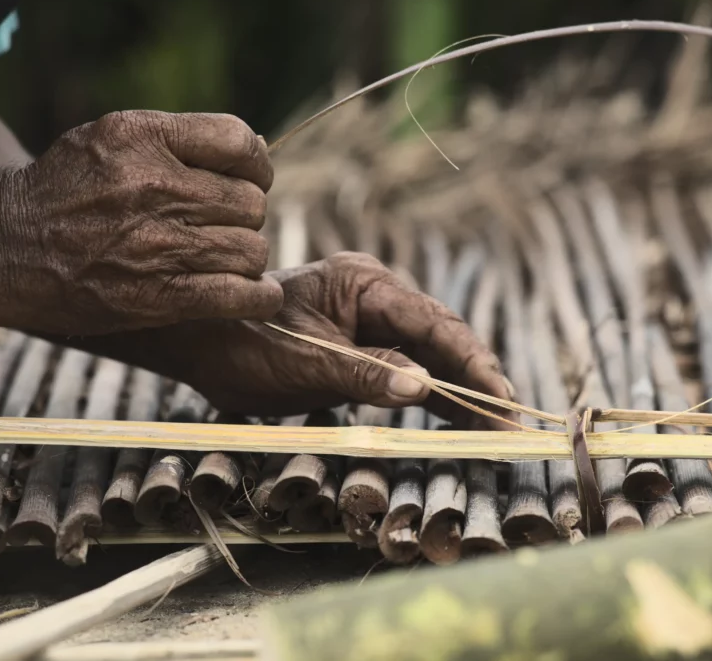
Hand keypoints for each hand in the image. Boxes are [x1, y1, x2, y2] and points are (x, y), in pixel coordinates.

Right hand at [0, 110, 280, 333]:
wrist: (2, 249)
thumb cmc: (62, 192)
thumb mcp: (109, 139)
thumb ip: (180, 140)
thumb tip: (257, 148)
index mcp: (142, 138)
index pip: (240, 141)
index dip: (254, 165)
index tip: (243, 181)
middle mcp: (155, 186)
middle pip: (251, 202)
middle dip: (242, 216)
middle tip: (218, 227)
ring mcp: (159, 243)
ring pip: (252, 249)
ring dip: (244, 257)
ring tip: (220, 259)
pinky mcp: (161, 295)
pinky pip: (243, 294)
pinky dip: (258, 297)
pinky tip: (250, 294)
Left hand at [56, 253, 516, 428]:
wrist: (200, 340)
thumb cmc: (241, 346)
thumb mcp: (303, 365)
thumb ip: (365, 374)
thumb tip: (424, 387)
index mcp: (361, 283)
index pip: (431, 323)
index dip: (470, 363)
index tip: (499, 398)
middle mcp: (374, 294)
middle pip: (442, 337)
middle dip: (477, 381)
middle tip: (511, 424)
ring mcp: (371, 317)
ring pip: (432, 353)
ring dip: (463, 391)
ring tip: (499, 428)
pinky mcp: (364, 343)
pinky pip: (409, 367)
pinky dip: (436, 394)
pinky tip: (462, 419)